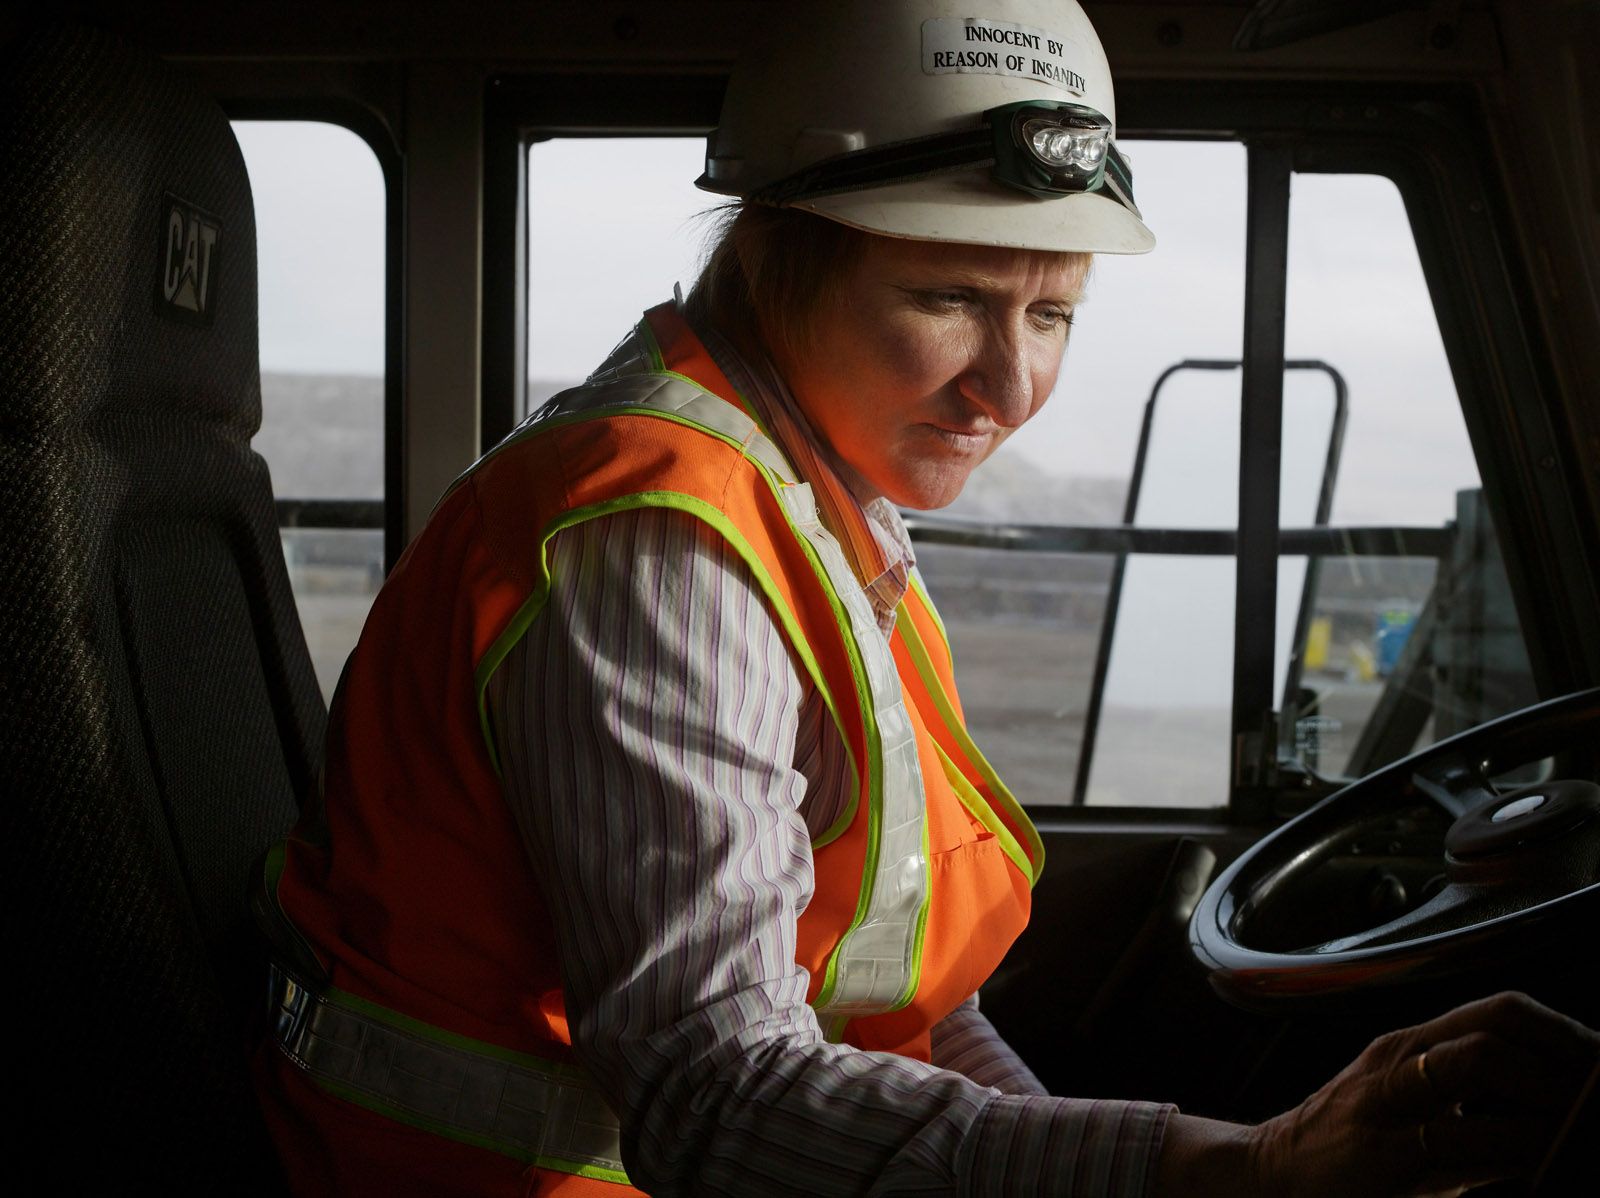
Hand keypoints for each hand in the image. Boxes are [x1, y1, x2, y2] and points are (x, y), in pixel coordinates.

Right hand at [1247, 991, 1599, 1196]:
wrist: (1273, 1177)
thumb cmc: (1350, 1146)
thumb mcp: (1404, 1104)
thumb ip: (1464, 1095)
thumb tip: (1553, 1103)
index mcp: (1410, 1044)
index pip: (1499, 1010)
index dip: (1563, 1031)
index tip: (1599, 1065)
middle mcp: (1399, 1060)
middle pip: (1496, 1021)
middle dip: (1565, 1052)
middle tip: (1598, 1090)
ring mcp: (1391, 1103)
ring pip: (1480, 1062)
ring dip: (1548, 1092)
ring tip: (1580, 1122)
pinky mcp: (1388, 1155)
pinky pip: (1466, 1141)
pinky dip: (1520, 1146)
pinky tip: (1542, 1161)